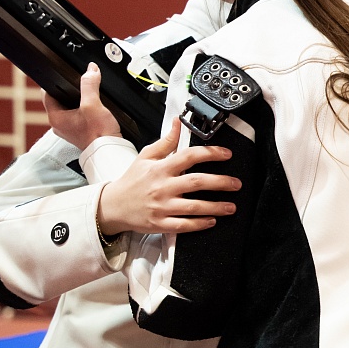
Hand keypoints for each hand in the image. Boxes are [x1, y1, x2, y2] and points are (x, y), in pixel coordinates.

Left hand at [44, 63, 120, 148]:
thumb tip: (91, 69)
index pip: (47, 94)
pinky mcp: (79, 132)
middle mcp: (59, 125)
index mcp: (55, 118)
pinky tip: (93, 109)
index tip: (64, 76)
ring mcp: (68, 130)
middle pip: (59, 100)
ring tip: (88, 96)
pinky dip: (83, 111)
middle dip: (69, 91)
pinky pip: (76, 116)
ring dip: (77, 101)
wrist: (109, 150)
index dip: (55, 83)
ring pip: (68, 108)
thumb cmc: (99, 133)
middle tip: (80, 85)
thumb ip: (90, 84)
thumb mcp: (93, 104)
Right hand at [97, 118, 240, 235]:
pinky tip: (212, 221)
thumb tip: (178, 122)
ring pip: (194, 207)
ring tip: (232, 207)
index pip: (189, 156)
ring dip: (216, 207)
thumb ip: (166, 141)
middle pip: (196, 182)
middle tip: (237, 184)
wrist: (112, 206)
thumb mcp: (146, 156)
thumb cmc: (132, 181)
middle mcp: (163, 187)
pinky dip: (200, 224)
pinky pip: (183, 225)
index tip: (227, 154)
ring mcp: (162, 207)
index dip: (210, 153)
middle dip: (221, 183)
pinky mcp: (160, 224)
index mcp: (161, 168)